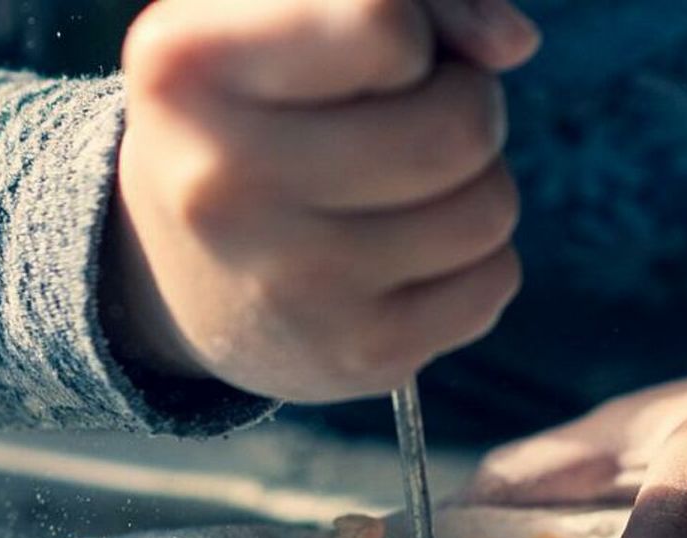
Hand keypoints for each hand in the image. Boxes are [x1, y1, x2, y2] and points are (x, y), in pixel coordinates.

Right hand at [106, 0, 537, 400]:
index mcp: (186, 66)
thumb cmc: (259, 109)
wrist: (172, 277)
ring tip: (396, 195)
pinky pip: (493, 284)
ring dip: (471, 189)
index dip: (408, 34)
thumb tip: (514, 43)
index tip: (371, 60)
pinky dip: (470, 266)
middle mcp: (221, 182)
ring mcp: (290, 283)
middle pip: (459, 123)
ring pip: (489, 207)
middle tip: (406, 125)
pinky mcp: (353, 355)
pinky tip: (400, 263)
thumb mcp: (291, 19)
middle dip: (463, 108)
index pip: (381, 22)